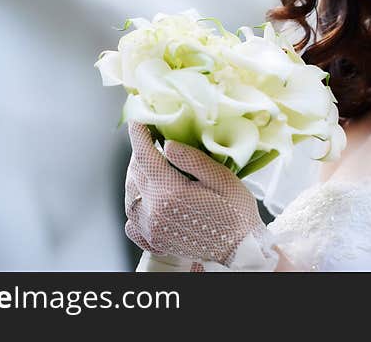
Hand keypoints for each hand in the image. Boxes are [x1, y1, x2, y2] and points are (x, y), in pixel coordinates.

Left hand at [124, 121, 267, 265]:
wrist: (240, 248)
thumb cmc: (236, 211)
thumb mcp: (222, 179)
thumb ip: (192, 160)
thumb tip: (166, 144)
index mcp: (171, 193)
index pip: (145, 156)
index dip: (139, 135)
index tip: (136, 121)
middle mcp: (155, 212)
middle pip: (136, 173)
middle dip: (140, 153)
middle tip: (151, 141)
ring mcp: (152, 230)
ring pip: (130, 195)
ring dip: (136, 177)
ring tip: (150, 166)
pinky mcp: (154, 242)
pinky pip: (132, 221)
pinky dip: (136, 206)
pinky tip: (149, 198)